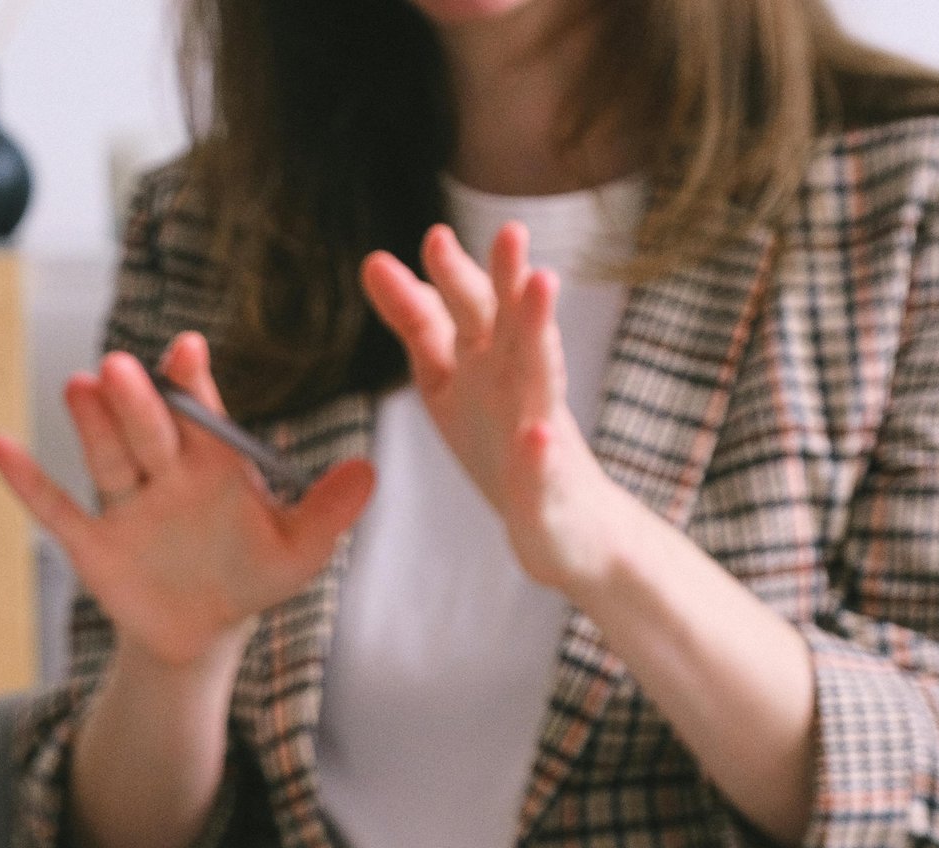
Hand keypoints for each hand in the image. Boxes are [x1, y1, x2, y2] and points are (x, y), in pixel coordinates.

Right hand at [0, 332, 375, 669]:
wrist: (204, 632)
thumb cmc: (251, 577)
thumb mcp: (299, 550)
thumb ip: (329, 510)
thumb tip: (370, 471)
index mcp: (213, 463)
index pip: (201, 413)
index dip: (192, 383)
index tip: (187, 350)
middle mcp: (164, 471)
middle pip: (148, 429)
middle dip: (137, 401)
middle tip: (123, 368)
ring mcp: (125, 504)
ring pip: (106, 457)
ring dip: (91, 424)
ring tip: (79, 386)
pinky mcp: (92, 542)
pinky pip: (56, 509)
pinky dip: (27, 482)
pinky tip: (0, 447)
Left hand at [361, 223, 642, 595]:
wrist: (564, 524)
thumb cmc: (502, 440)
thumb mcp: (448, 376)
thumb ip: (418, 321)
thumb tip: (374, 260)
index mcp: (488, 359)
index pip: (466, 310)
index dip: (449, 277)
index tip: (432, 239)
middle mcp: (518, 382)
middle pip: (510, 325)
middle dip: (508, 280)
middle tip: (510, 232)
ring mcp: (538, 430)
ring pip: (543, 375)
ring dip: (542, 332)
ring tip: (544, 285)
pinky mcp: (548, 487)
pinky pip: (542, 470)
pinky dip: (539, 455)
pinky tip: (535, 439)